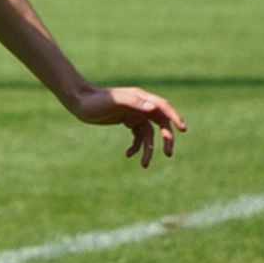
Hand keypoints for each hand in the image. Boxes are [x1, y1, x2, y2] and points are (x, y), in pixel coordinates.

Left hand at [70, 85, 185, 168]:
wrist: (80, 102)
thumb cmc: (97, 101)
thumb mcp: (115, 103)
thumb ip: (135, 104)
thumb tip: (154, 107)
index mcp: (141, 97)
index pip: (163, 107)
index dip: (174, 117)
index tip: (183, 129)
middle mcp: (141, 105)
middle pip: (161, 123)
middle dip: (166, 139)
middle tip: (168, 154)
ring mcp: (135, 114)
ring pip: (148, 134)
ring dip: (148, 149)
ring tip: (144, 165)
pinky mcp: (128, 121)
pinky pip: (138, 136)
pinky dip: (136, 146)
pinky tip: (128, 155)